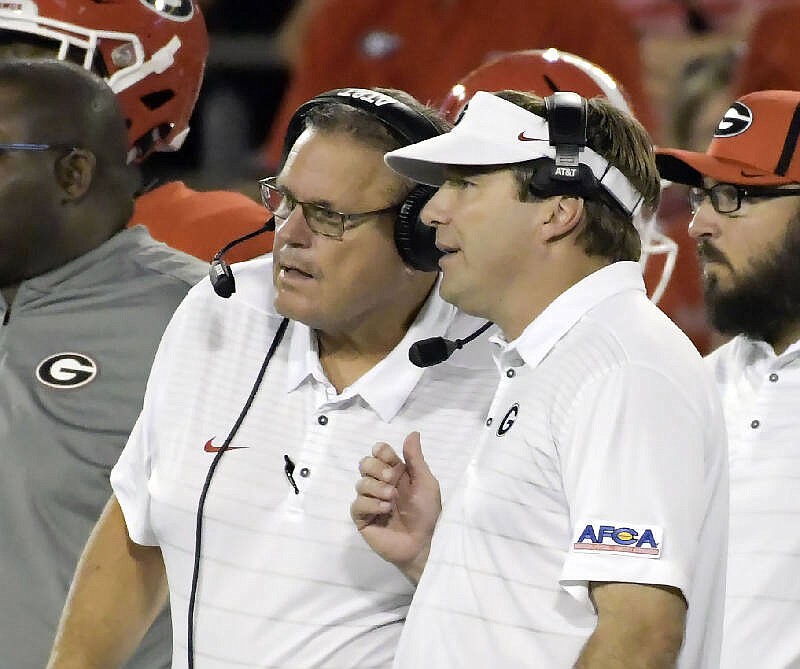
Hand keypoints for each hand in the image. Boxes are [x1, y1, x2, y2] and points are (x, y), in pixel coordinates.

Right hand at [350, 432, 440, 583]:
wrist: (423, 543)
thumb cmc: (427, 512)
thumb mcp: (426, 482)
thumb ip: (416, 458)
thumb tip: (413, 432)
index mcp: (396, 473)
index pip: (378, 452)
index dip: (381, 452)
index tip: (391, 460)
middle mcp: (380, 484)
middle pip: (364, 463)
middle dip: (377, 469)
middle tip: (392, 480)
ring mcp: (370, 501)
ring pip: (360, 483)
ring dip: (377, 488)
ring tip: (392, 500)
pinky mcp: (363, 518)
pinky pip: (357, 504)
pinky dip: (370, 504)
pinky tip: (384, 510)